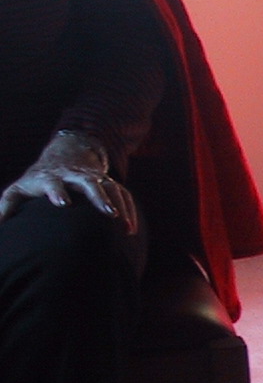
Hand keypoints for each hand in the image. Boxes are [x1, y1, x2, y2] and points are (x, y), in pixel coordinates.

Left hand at [0, 130, 136, 234]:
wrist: (67, 153)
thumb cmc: (39, 179)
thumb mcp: (20, 188)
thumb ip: (7, 204)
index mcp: (51, 177)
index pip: (53, 182)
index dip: (57, 191)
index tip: (62, 204)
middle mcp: (74, 175)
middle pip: (88, 183)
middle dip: (99, 197)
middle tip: (108, 213)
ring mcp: (94, 178)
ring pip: (110, 188)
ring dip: (119, 205)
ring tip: (125, 227)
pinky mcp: (108, 182)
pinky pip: (122, 195)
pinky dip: (128, 210)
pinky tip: (130, 229)